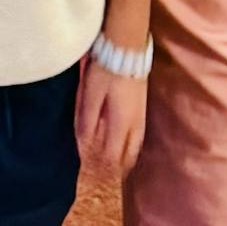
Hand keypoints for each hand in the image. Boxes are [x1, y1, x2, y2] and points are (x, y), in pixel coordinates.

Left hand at [75, 55, 146, 178]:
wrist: (127, 48)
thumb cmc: (106, 70)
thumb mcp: (91, 95)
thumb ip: (87, 120)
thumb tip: (83, 143)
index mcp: (120, 123)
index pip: (112, 154)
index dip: (102, 167)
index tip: (93, 175)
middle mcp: (134, 123)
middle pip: (128, 154)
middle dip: (119, 167)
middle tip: (109, 177)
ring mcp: (141, 115)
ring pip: (136, 145)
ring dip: (128, 157)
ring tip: (121, 167)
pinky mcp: (143, 106)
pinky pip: (139, 134)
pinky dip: (133, 145)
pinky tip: (128, 143)